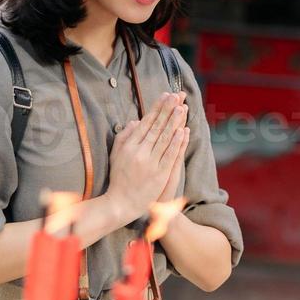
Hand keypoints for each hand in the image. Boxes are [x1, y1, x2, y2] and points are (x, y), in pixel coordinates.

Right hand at [106, 92, 186, 220]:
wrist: (120, 203)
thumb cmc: (119, 178)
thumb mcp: (116, 155)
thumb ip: (125, 137)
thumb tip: (136, 121)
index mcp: (129, 146)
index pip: (146, 122)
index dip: (157, 108)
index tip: (165, 95)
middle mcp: (139, 152)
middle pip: (157, 127)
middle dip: (167, 110)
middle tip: (177, 95)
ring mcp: (150, 163)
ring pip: (164, 138)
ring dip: (174, 122)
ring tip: (182, 107)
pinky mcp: (159, 174)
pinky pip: (169, 155)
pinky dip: (176, 143)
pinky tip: (182, 131)